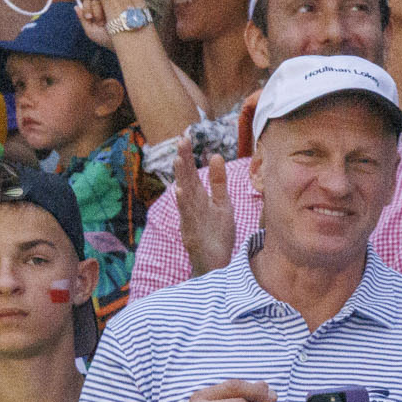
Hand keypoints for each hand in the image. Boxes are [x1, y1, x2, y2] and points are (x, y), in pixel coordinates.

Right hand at [171, 135, 238, 274]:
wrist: (217, 263)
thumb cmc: (217, 234)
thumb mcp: (222, 204)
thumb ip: (218, 182)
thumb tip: (215, 156)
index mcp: (199, 199)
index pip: (192, 174)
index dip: (188, 156)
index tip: (185, 137)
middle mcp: (192, 207)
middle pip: (186, 180)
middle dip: (183, 161)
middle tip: (180, 141)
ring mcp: (190, 220)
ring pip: (184, 196)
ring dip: (181, 178)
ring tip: (179, 161)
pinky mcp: (192, 234)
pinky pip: (187, 217)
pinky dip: (183, 205)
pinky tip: (179, 192)